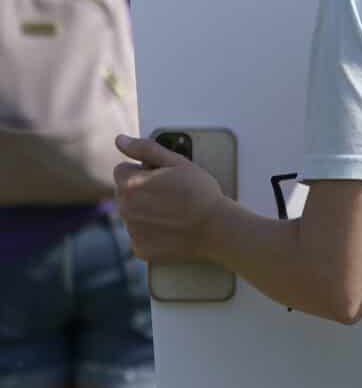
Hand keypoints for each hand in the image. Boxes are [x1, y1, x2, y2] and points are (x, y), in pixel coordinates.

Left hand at [112, 133, 223, 261]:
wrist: (215, 228)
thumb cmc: (200, 193)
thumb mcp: (178, 162)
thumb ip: (146, 149)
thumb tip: (120, 140)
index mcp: (131, 184)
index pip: (122, 170)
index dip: (142, 170)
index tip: (161, 177)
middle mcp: (125, 208)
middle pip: (124, 193)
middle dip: (141, 191)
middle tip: (170, 193)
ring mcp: (132, 230)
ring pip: (132, 214)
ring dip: (145, 211)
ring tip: (173, 211)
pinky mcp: (139, 247)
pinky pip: (139, 234)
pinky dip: (151, 231)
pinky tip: (170, 227)